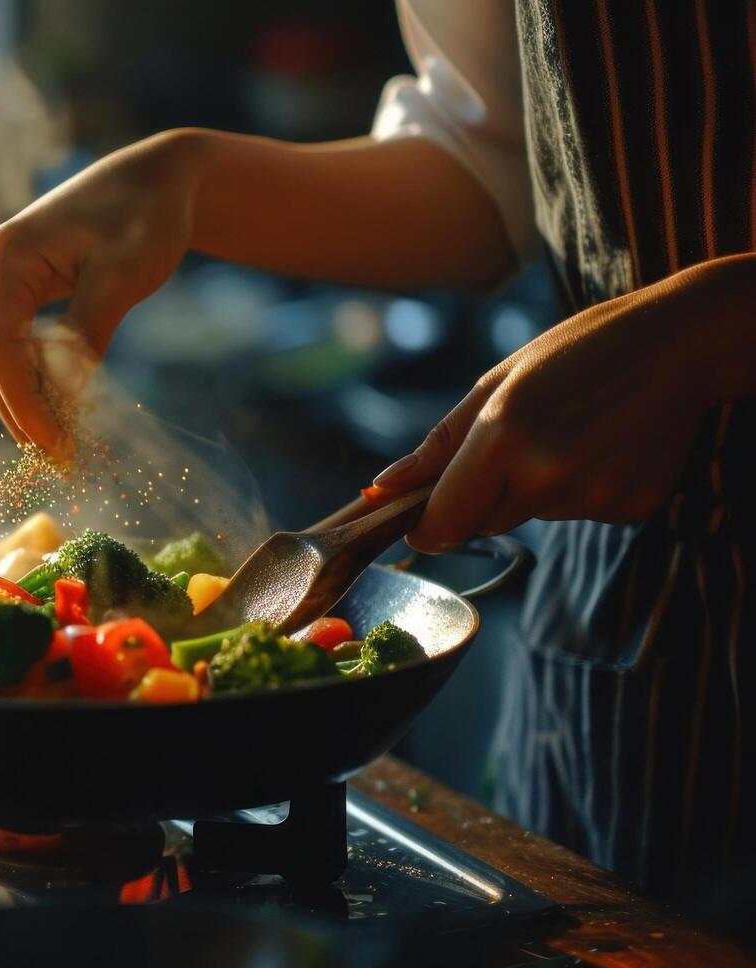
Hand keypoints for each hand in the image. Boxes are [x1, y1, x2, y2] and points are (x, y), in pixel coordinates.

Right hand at [0, 131, 202, 456]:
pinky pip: (22, 344)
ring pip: (4, 358)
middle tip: (59, 462)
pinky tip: (65, 412)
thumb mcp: (121, 276)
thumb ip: (86, 334)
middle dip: (24, 413)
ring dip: (30, 402)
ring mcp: (4, 277)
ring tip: (63, 447)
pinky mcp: (23, 286)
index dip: (24, 406)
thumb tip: (64, 399)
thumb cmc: (145, 217)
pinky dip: (41, 380)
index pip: (0, 350)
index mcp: (6, 257)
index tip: (55, 449)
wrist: (161, 178)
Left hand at [374, 258, 755, 551]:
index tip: (416, 523)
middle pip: (483, 522)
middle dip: (480, 496)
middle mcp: (547, 473)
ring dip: (533, 487)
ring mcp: (593, 496)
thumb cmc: (579, 351)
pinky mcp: (629, 509)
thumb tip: (381, 488)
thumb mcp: (498, 381)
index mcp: (504, 434)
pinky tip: (601, 445)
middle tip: (514, 443)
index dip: (425, 527)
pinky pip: (577, 513)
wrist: (683, 343)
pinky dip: (578, 489)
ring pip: (530, 515)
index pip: (445, 520)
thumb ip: (439, 444)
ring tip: (568, 432)